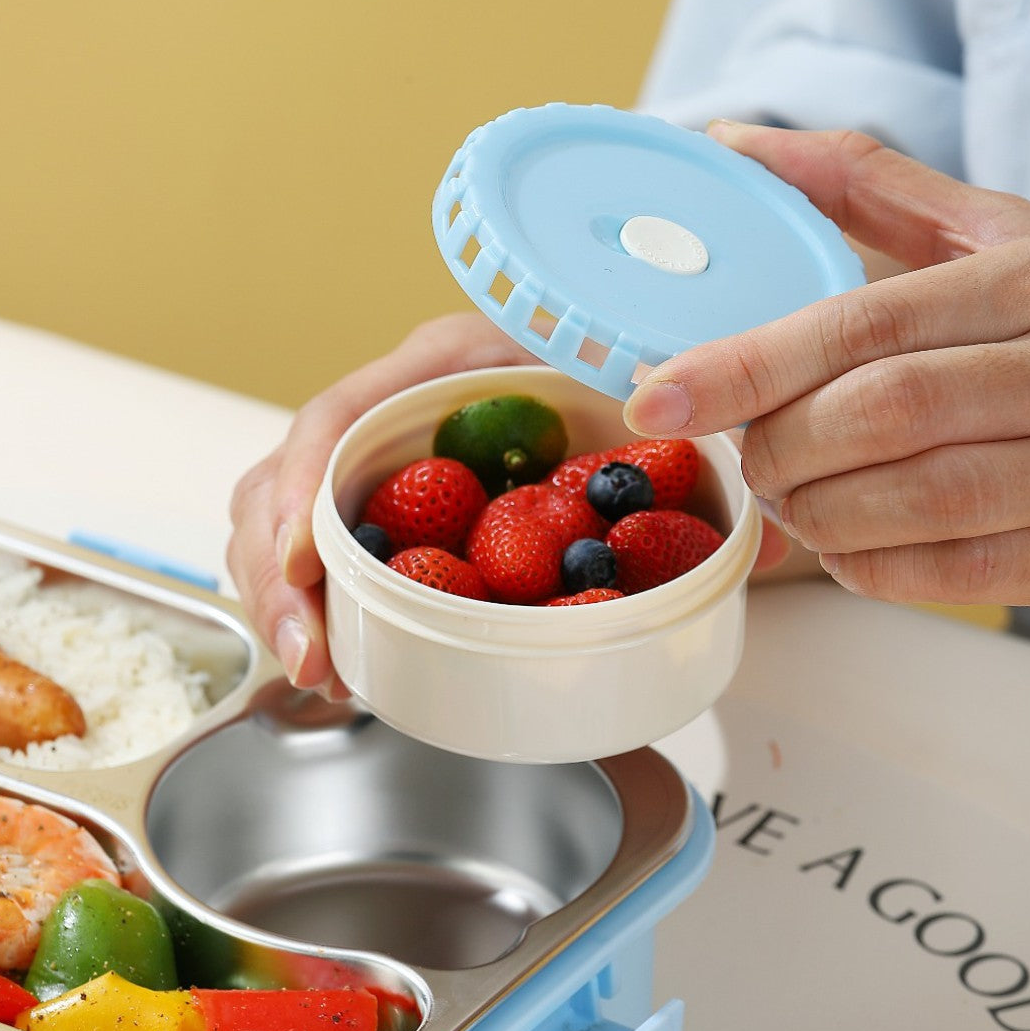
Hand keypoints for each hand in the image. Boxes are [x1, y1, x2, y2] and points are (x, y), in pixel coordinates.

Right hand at [227, 303, 790, 691]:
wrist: (607, 359)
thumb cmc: (613, 363)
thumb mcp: (633, 388)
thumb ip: (679, 452)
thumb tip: (751, 547)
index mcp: (443, 364)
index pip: (339, 414)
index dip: (304, 492)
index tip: (304, 566)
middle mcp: (396, 406)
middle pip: (286, 477)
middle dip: (279, 573)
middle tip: (309, 656)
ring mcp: (383, 458)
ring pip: (285, 518)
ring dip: (284, 598)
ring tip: (317, 671)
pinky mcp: (385, 503)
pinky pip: (318, 548)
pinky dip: (312, 603)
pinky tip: (332, 657)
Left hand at [624, 125, 1029, 618]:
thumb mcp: (994, 233)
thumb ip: (866, 185)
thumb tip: (733, 141)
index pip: (863, 324)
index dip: (747, 364)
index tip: (658, 395)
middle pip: (881, 415)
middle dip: (779, 446)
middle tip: (746, 451)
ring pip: (917, 502)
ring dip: (818, 511)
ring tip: (791, 494)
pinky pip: (957, 574)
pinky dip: (873, 566)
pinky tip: (847, 542)